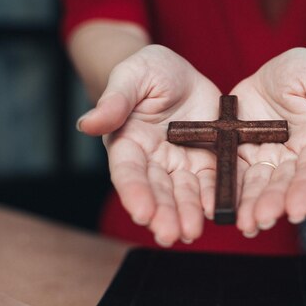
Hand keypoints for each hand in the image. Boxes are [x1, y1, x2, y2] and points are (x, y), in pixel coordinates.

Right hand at [77, 45, 220, 245]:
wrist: (178, 74)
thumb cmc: (147, 70)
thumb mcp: (132, 75)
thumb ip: (115, 100)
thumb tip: (87, 124)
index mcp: (128, 141)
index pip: (128, 170)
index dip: (134, 192)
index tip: (141, 213)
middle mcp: (152, 160)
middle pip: (156, 190)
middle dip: (163, 213)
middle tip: (169, 235)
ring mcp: (179, 164)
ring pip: (183, 193)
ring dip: (186, 214)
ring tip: (192, 233)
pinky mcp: (205, 161)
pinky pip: (210, 182)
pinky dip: (213, 198)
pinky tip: (217, 211)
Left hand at [230, 48, 305, 235]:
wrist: (279, 74)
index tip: (297, 211)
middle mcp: (293, 159)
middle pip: (283, 185)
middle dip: (273, 204)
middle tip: (262, 221)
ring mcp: (266, 159)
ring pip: (258, 186)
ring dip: (250, 206)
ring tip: (244, 225)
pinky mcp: (241, 155)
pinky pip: (233, 175)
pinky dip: (229, 192)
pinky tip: (219, 208)